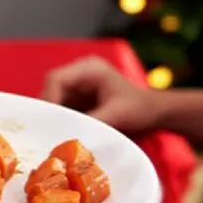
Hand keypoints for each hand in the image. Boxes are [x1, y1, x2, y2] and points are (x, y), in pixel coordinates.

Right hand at [40, 56, 158, 133]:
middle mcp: (79, 74)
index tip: (49, 121)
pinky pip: (60, 110)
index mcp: (89, 68)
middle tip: (48, 131)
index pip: (56, 79)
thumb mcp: (116, 116)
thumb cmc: (140, 109)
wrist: (154, 114)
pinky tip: (62, 133)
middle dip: (49, 110)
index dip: (48, 98)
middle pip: (50, 89)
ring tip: (55, 133)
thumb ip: (90, 122)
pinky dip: (59, 122)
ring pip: (52, 101)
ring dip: (53, 118)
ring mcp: (77, 86)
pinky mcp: (76, 100)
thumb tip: (65, 134)